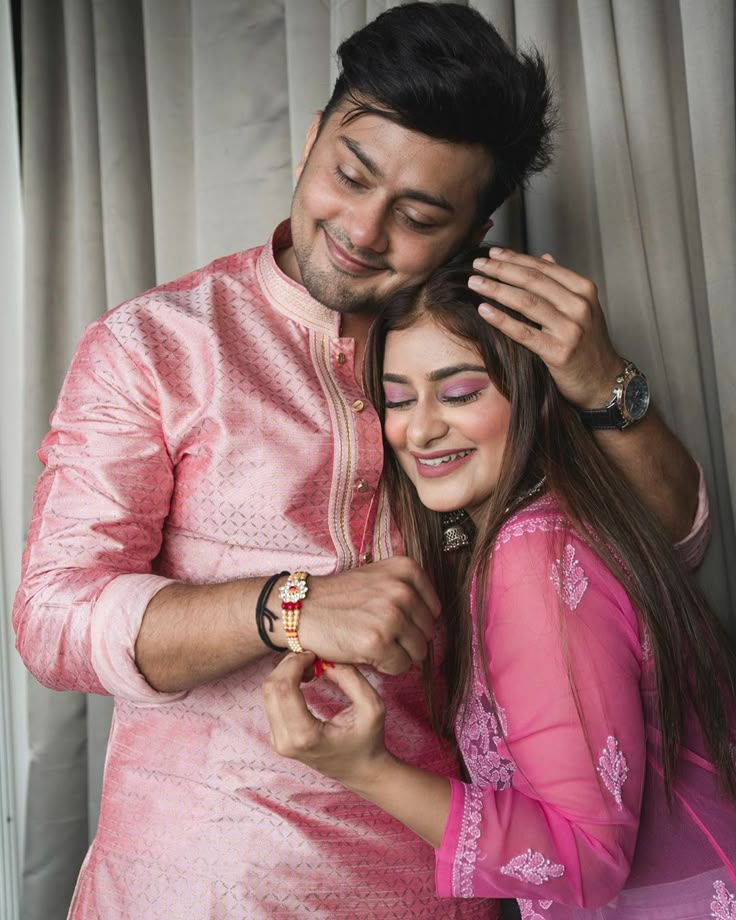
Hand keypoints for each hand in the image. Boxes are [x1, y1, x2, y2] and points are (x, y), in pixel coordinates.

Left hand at [262, 652, 390, 788]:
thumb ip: (350, 678)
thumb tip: (323, 660)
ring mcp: (278, 742)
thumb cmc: (368, 740)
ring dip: (286, 672)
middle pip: (271, 688)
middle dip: (289, 665)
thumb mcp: (372, 706)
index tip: (314, 654)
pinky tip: (303, 679)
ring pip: (267, 692)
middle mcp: (285, 742)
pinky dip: (284, 683)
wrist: (361, 771)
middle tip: (312, 657)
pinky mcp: (277, 738)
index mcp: (305, 736)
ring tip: (310, 668)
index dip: (295, 663)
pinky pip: (271, 701)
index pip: (284, 688)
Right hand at [281, 556, 439, 674]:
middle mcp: (402, 589)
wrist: (302, 609)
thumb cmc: (340, 598)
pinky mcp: (378, 642)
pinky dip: (386, 666)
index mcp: (406, 569)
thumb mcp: (378, 577)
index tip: (392, 620)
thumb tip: (433, 625)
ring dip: (398, 654)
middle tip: (379, 633)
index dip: (414, 621)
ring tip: (372, 643)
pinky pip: (401, 666)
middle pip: (427, 632)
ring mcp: (391, 615)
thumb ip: (408, 592)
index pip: (434, 609)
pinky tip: (366, 653)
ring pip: (418, 651)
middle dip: (406, 639)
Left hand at [468, 247, 624, 407]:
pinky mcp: (558, 352)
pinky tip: (484, 310)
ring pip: (526, 302)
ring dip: (496, 290)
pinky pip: (524, 332)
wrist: (604, 382)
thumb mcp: (583, 308)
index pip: (543, 268)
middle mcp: (578, 306)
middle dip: (501, 269)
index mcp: (583, 290)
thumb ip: (562, 284)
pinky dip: (502, 319)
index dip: (516, 258)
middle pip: (532, 281)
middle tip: (478, 264)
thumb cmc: (589, 345)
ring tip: (475, 283)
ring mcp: (570, 329)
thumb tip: (544, 257)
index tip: (493, 252)